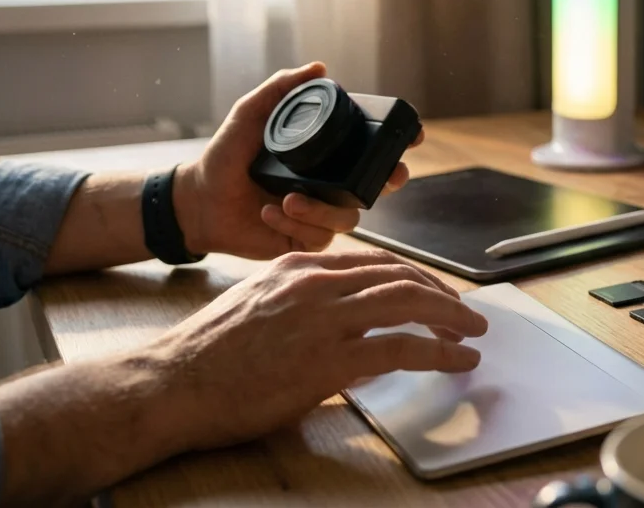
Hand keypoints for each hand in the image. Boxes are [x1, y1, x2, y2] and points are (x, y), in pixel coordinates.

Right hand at [146, 248, 487, 452]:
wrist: (170, 384)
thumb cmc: (206, 355)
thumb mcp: (257, 305)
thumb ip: (301, 303)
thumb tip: (339, 322)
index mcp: (298, 265)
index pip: (375, 260)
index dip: (415, 276)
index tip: (434, 291)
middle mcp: (315, 282)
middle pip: (401, 275)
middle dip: (442, 293)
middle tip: (466, 312)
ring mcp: (323, 318)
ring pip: (409, 302)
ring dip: (451, 316)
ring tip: (473, 331)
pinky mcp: (329, 359)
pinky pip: (402, 349)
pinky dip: (440, 353)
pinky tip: (458, 360)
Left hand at [174, 62, 421, 256]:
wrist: (199, 199)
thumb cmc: (226, 155)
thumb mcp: (250, 114)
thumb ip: (280, 88)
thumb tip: (319, 67)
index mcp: (325, 155)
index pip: (369, 149)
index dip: (397, 144)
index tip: (413, 137)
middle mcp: (329, 184)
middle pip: (377, 185)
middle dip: (390, 180)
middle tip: (390, 176)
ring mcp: (320, 213)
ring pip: (349, 216)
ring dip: (323, 209)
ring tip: (289, 199)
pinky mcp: (305, 238)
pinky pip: (320, 236)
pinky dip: (296, 223)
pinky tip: (271, 212)